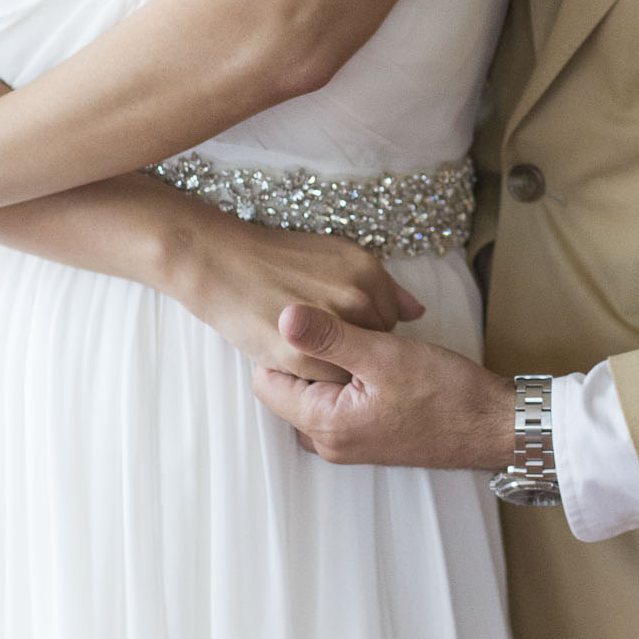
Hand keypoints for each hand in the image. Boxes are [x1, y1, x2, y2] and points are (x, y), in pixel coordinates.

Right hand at [172, 210, 425, 376]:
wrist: (221, 261)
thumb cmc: (276, 259)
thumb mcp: (338, 255)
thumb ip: (384, 286)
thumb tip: (417, 312)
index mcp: (368, 272)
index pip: (390, 322)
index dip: (365, 332)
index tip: (342, 330)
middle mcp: (356, 297)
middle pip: (375, 347)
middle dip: (354, 351)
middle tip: (322, 343)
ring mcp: (331, 326)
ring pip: (353, 369)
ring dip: (335, 368)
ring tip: (306, 351)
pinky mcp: (302, 354)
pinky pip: (324, 382)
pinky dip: (313, 378)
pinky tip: (293, 360)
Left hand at [252, 306, 514, 469]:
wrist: (493, 426)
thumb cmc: (446, 393)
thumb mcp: (385, 355)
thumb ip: (330, 336)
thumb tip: (283, 316)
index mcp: (324, 425)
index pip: (267, 382)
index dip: (282, 345)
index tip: (311, 321)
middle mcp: (329, 442)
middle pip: (288, 389)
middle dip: (304, 356)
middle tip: (339, 328)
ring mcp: (348, 442)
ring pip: (314, 394)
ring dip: (329, 366)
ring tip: (360, 340)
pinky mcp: (367, 436)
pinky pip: (338, 402)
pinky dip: (347, 377)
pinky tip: (374, 358)